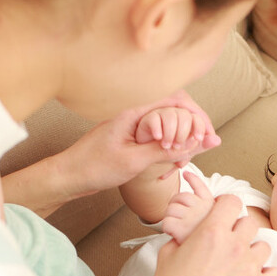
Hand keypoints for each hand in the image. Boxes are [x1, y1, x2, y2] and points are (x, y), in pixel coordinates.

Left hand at [58, 90, 220, 196]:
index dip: (197, 114)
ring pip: (170, 122)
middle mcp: (136, 114)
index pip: (176, 99)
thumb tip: (194, 144)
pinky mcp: (132, 137)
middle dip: (194, 125)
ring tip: (189, 155)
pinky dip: (172, 144)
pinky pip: (160, 134)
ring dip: (184, 137)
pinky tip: (175, 159)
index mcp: (135, 112)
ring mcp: (134, 125)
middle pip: (176, 108)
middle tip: (206, 145)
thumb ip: (164, 151)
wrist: (68, 176)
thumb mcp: (134, 161)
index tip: (208, 133)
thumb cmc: (94, 167)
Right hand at [145, 194, 276, 275]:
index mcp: (211, 232)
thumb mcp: (168, 253)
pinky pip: (276, 272)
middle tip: (229, 245)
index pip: (233, 202)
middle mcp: (234, 246)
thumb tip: (190, 231)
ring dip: (253, 253)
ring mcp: (249, 267)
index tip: (224, 216)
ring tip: (240, 265)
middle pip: (250, 223)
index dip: (227, 207)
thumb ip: (185, 235)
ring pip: (264, 247)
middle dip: (239, 231)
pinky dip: (267, 275)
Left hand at [161, 170, 215, 241]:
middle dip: (176, 205)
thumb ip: (203, 194)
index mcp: (212, 206)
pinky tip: (174, 231)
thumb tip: (187, 172)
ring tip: (180, 228)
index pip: (199, 186)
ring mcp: (192, 219)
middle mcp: (203, 209)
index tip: (186, 173)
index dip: (191, 179)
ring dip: (171, 217)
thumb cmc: (211, 242)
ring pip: (171, 209)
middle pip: (179, 197)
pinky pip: (166, 222)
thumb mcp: (216, 216)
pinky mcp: (181, 231)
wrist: (209, 262)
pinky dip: (167, 228)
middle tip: (182, 218)